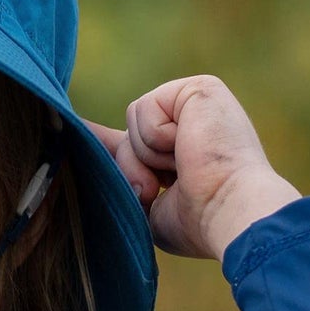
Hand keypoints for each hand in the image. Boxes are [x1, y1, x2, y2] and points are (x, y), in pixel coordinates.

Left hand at [81, 75, 301, 260]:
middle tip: (162, 188)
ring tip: (183, 169)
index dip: (110, 149)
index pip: (137, 144)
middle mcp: (194, 125)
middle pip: (127, 138)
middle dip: (132, 168)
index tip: (78, 139)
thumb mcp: (146, 203)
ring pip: (132, 125)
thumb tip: (84, 140)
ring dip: (145, 157)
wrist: (230, 213)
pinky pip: (143, 109)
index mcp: (186, 152)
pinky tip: (187, 147)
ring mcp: (198, 105)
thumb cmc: (197, 221)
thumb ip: (120, 173)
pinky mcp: (198, 88)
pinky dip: (156, 137)